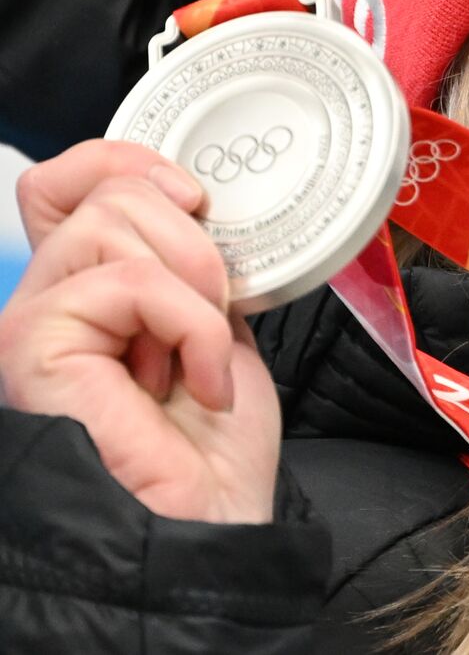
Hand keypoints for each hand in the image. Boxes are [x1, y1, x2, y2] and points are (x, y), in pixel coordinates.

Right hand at [0, 140, 279, 523]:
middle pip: (103, 190)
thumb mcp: (216, 328)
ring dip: (194, 285)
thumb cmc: (211, 452)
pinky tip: (196, 382)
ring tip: (200, 356)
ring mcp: (32, 320)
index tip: (196, 200)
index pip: (68, 181)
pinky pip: (130, 280)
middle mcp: (47, 299)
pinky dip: (190, 325)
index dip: (130, 163)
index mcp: (88, 290)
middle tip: (213, 313)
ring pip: (113, 220)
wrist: (208, 526)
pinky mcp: (32, 343)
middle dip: (191, 239)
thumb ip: (191, 268)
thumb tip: (200, 211)